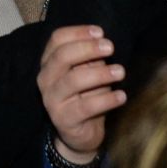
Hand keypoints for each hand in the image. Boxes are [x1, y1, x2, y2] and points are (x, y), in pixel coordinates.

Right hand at [38, 25, 125, 161]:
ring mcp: (52, 99)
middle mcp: (45, 78)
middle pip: (62, 56)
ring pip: (74, 80)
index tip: (100, 32)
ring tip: (121, 72)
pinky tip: (121, 96)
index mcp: (48, 62)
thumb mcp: (86, 73)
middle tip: (110, 47)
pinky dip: (106, 100)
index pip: (57, 39)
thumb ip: (90, 59)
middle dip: (88, 49)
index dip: (78, 32)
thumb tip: (103, 42)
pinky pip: (86, 107)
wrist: (79, 135)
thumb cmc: (84, 96)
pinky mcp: (63, 119)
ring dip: (100, 74)